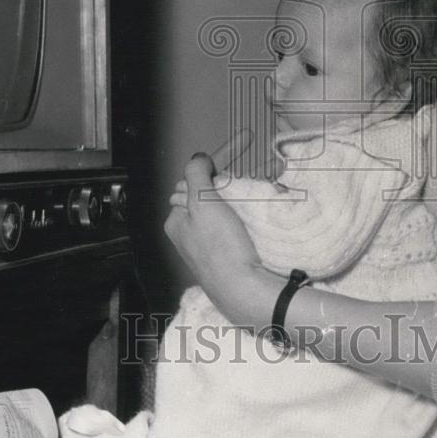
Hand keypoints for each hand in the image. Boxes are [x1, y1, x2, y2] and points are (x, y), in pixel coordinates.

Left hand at [164, 132, 259, 311]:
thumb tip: (198, 158)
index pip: (194, 180)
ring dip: (242, 196)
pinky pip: (237, 224)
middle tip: (251, 175)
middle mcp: (190, 233)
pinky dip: (248, 214)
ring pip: (225, 208)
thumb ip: (196, 174)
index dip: (217, 164)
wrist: (245, 291)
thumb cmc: (220, 249)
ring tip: (259, 192)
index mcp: (177, 220)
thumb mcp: (202, 203)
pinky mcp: (230, 254)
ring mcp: (210, 244)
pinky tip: (260, 213)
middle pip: (210, 193)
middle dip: (230, 181)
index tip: (242, 146)